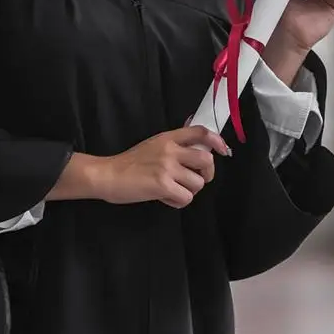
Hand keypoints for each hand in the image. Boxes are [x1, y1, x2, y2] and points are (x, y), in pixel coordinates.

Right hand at [97, 126, 230, 208]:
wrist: (109, 175)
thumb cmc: (130, 162)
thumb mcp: (153, 145)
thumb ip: (174, 145)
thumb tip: (196, 147)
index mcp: (168, 138)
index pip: (199, 132)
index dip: (216, 140)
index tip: (223, 150)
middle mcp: (171, 150)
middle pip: (207, 161)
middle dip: (207, 174)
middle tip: (196, 179)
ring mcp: (167, 167)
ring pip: (198, 183)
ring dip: (188, 190)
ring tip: (172, 190)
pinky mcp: (163, 185)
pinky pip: (186, 198)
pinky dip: (178, 202)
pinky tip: (165, 198)